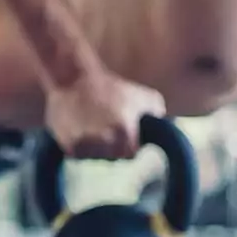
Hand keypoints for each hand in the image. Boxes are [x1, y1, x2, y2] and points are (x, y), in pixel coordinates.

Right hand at [44, 70, 166, 159]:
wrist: (72, 79)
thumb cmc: (111, 87)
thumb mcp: (145, 96)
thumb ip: (159, 115)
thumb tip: (168, 132)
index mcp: (124, 132)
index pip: (131, 154)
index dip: (128, 143)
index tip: (122, 130)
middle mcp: (105, 142)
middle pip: (113, 158)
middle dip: (112, 146)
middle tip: (105, 126)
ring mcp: (85, 145)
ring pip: (95, 158)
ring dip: (95, 147)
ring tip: (91, 126)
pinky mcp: (68, 146)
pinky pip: (78, 155)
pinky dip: (79, 146)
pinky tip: (79, 128)